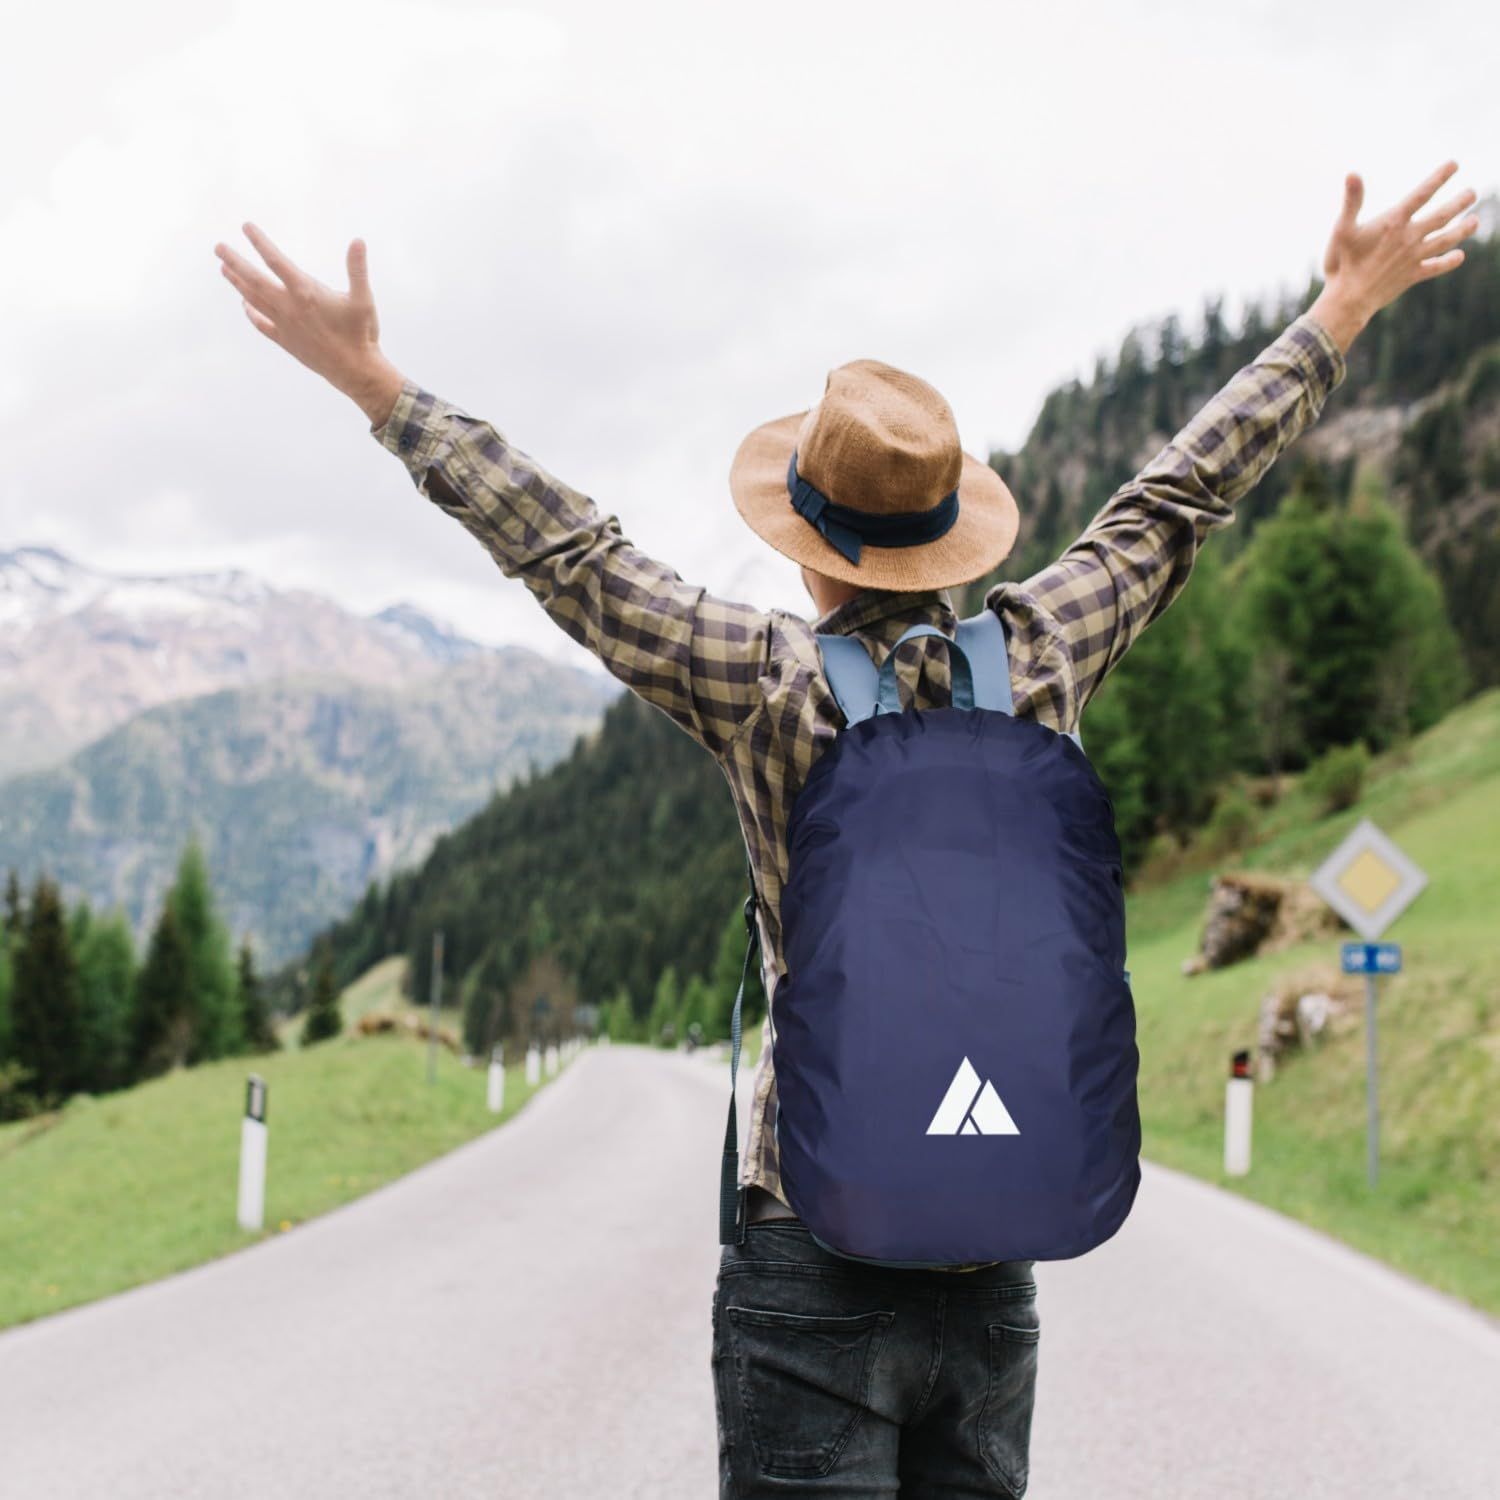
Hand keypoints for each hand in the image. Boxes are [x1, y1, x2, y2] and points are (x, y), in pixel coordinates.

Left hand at [213, 225, 406, 427]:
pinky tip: (244, 305)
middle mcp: (289, 307)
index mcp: (306, 293)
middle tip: (218, 247)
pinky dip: (250, 313)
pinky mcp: (286, 340)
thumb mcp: (364, 299)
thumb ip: (357, 269)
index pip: (276, 261)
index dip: (260, 242)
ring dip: (237, 283)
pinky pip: (261, 324)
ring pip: (253, 300)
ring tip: (223, 269)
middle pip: (254, 280)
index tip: (246, 227)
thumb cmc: (361, 333)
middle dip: (235, 262)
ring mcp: (284, 325)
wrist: (355, 370)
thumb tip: (358, 241)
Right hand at [1308, 160, 1478, 352]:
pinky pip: (1435, 267)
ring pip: (1445, 240)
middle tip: (1473, 193)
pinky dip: (1448, 262)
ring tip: (1475, 221)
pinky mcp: (1412, 276)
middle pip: (1442, 216)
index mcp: (1394, 222)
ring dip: (1462, 229)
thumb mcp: (1342, 229)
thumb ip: (1352, 200)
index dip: (1439, 177)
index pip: (1422, 194)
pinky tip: (1459, 256)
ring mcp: (1413, 257)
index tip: (1455, 164)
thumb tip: (1352, 174)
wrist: (1348, 300)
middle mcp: (1409, 237)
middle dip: (1459, 203)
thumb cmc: (1342, 263)